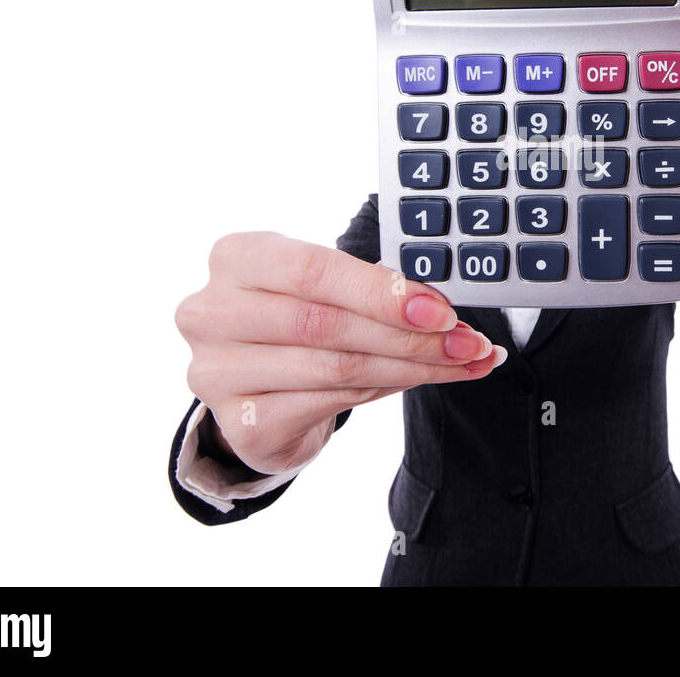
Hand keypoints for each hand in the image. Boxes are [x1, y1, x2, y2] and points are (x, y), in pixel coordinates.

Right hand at [175, 232, 504, 473]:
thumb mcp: (323, 286)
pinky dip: (390, 390)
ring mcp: (217, 372)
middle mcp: (213, 311)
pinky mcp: (240, 422)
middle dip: (409, 335)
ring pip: (337, 367)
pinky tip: (426, 380)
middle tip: (467, 341)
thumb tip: (443, 306)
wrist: (257, 389)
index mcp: (236, 257)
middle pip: (326, 323)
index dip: (381, 291)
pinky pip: (332, 403)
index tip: (440, 310)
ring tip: (463, 360)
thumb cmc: (297, 321)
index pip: (313, 270)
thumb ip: (369, 287)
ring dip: (413, 366)